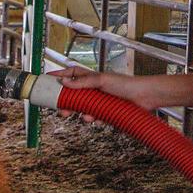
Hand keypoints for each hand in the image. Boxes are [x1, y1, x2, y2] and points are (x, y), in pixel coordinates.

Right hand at [47, 66, 169, 122]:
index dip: (60, 75)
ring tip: (75, 114)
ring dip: (78, 112)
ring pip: (82, 107)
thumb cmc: (126, 84)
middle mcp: (95, 88)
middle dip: (65, 100)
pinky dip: (91, 118)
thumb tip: (65, 82)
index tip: (48, 80)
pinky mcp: (106, 111)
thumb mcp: (101, 80)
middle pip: (74, 93)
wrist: (145, 98)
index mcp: (92, 77)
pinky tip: (93, 119)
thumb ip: (83, 82)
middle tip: (58, 107)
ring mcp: (100, 100)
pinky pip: (94, 116)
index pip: (72, 73)